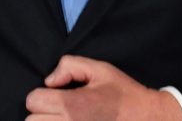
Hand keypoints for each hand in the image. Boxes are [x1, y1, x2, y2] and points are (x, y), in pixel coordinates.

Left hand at [25, 55, 181, 120]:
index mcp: (73, 105)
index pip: (33, 101)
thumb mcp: (100, 69)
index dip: (41, 95)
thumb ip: (70, 66)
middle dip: (41, 113)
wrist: (148, 119)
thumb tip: (49, 80)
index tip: (54, 95)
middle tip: (57, 110)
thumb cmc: (124, 95)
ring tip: (62, 120)